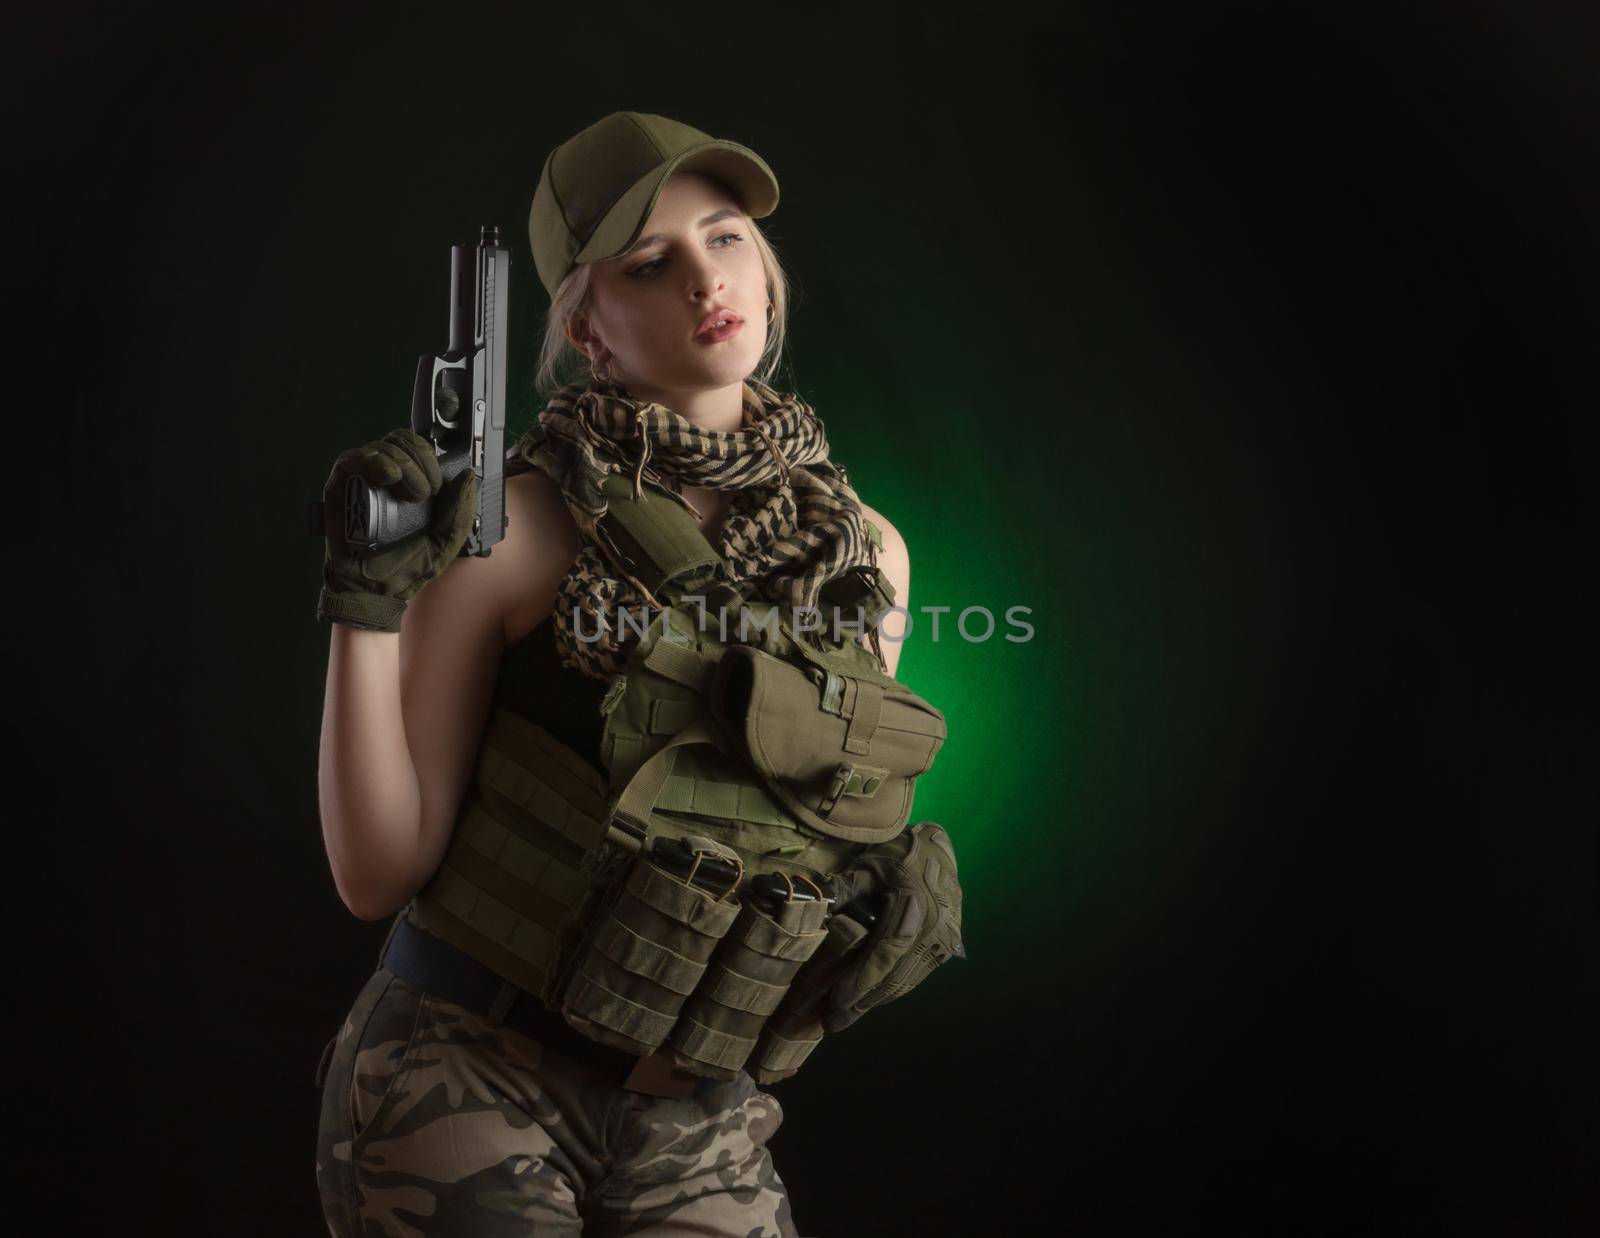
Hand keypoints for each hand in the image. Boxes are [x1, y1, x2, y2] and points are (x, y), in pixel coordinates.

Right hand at [316, 429, 478, 631]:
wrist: (377, 593)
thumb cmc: (407, 567)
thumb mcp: (445, 540)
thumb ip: (459, 510)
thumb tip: (468, 476)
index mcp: (409, 484)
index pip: (418, 447)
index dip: (431, 456)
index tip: (440, 484)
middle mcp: (384, 478)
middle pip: (401, 440)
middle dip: (420, 459)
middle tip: (427, 491)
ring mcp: (361, 481)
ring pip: (380, 447)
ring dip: (403, 464)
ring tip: (413, 494)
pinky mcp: (339, 489)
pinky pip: (351, 461)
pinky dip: (372, 462)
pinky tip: (389, 475)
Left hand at [818, 821, 964, 1032]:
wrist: (938, 851)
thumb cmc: (897, 856)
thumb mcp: (865, 867)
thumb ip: (840, 892)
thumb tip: (808, 913)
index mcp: (913, 904)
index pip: (884, 952)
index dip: (860, 981)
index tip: (836, 1002)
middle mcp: (934, 928)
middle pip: (894, 976)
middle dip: (861, 1003)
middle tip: (830, 1022)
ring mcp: (944, 941)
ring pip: (905, 982)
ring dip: (873, 1002)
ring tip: (843, 1016)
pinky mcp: (946, 948)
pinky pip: (914, 975)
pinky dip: (889, 989)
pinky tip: (867, 998)